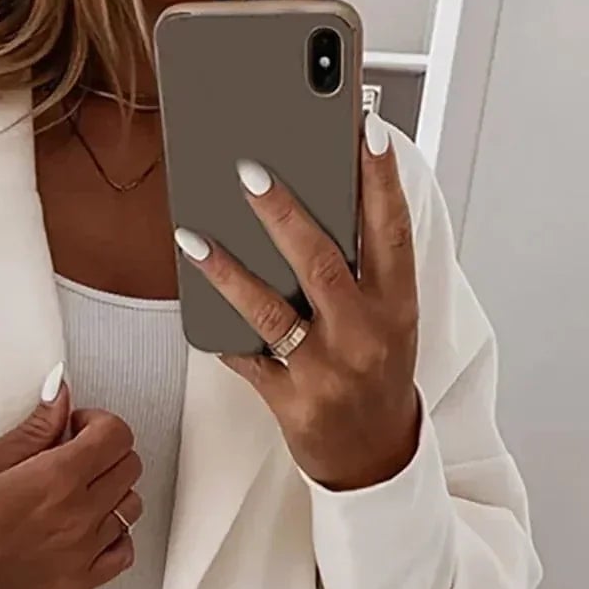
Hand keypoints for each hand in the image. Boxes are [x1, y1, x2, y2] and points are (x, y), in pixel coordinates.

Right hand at [0, 378, 141, 588]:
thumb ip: (34, 428)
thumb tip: (60, 395)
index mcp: (57, 477)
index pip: (116, 434)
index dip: (98, 423)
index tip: (77, 429)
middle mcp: (79, 512)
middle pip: (130, 466)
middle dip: (108, 453)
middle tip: (77, 458)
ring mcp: (85, 548)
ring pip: (131, 506)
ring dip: (112, 493)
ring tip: (79, 495)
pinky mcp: (83, 578)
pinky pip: (125, 550)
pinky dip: (116, 536)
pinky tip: (91, 528)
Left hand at [174, 115, 420, 491]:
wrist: (375, 458)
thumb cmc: (378, 376)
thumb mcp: (390, 320)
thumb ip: (364, 270)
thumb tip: (317, 204)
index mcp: (397, 308)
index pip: (392, 233)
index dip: (381, 180)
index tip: (366, 130)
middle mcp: (364, 337)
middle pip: (321, 263)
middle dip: (283, 212)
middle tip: (249, 169)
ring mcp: (326, 372)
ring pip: (270, 311)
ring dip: (226, 270)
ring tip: (192, 235)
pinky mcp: (291, 402)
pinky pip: (246, 358)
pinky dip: (220, 329)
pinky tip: (193, 300)